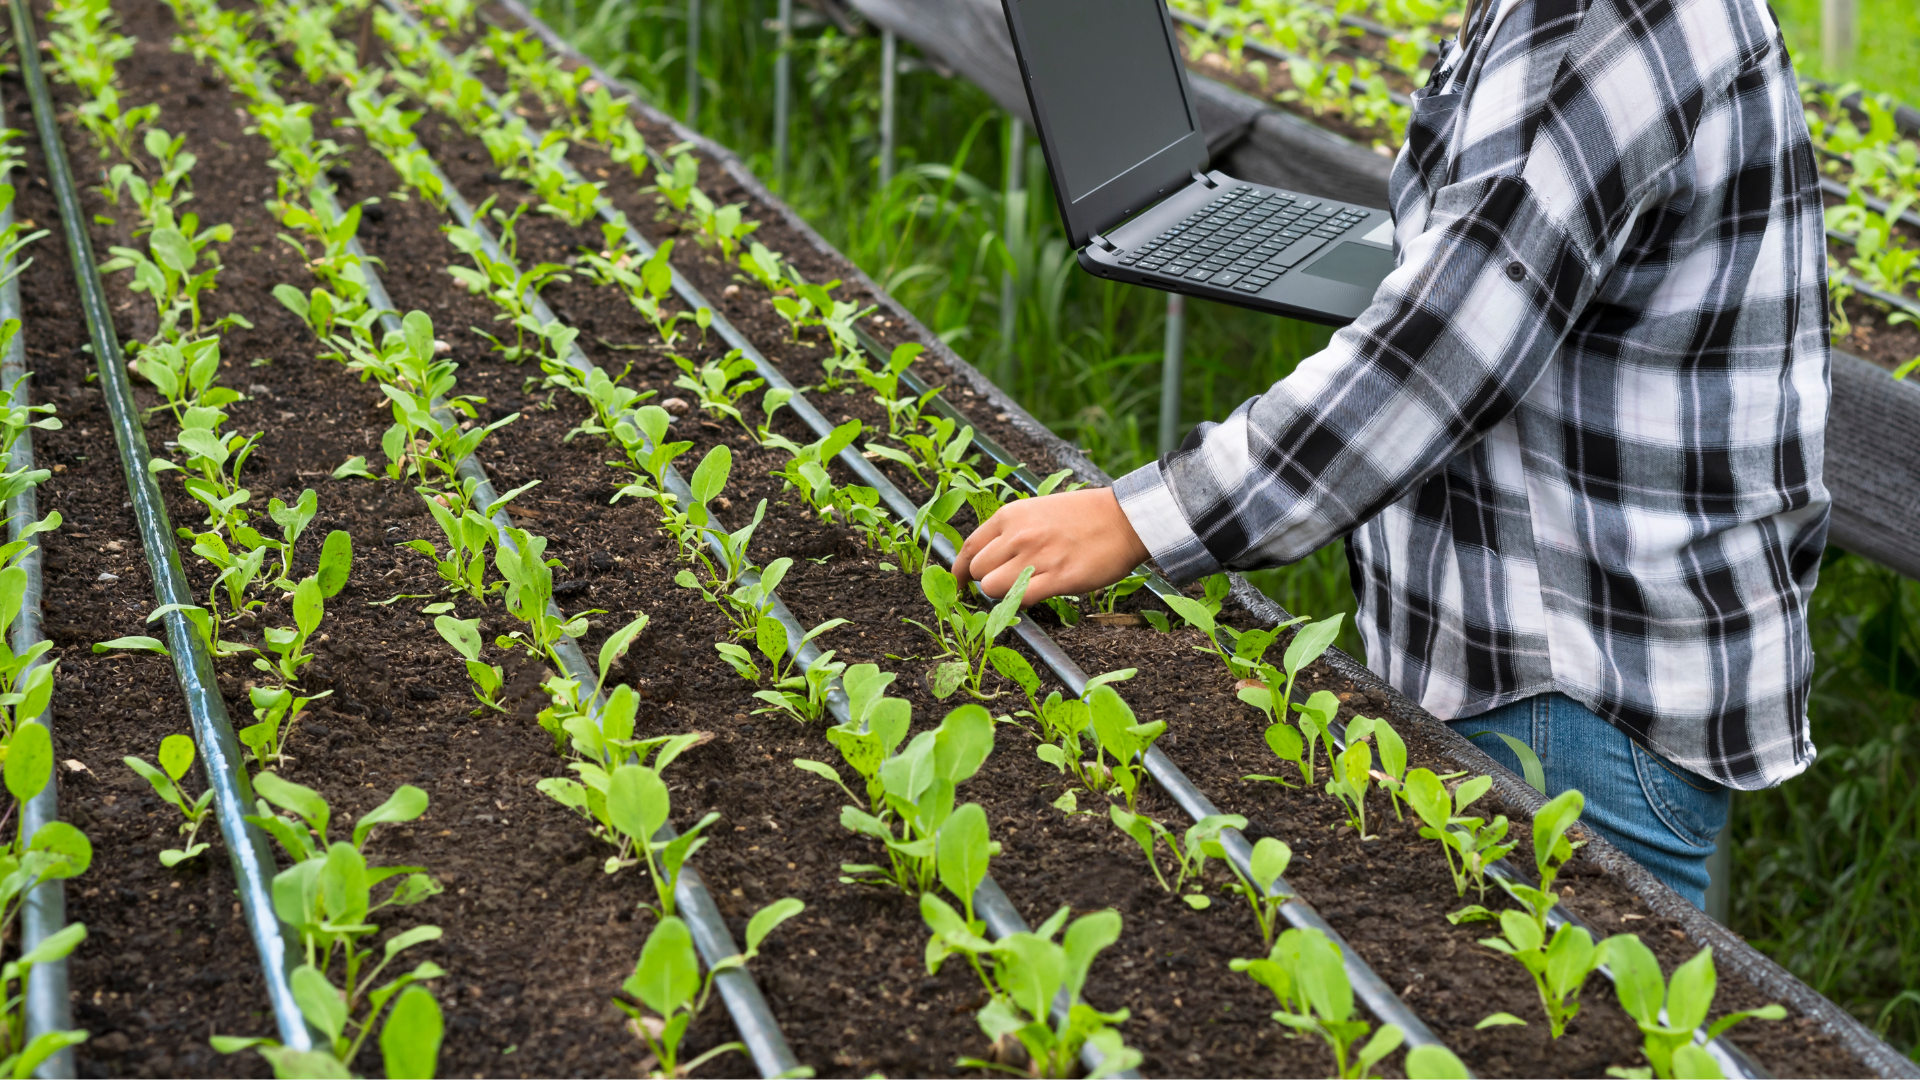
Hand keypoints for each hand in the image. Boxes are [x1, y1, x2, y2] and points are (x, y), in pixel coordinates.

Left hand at [953, 488, 1149, 604]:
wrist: (1123, 519)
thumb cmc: (1082, 515)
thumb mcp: (1037, 511)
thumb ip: (1011, 532)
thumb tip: (991, 556)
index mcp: (1009, 517)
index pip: (968, 549)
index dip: (959, 571)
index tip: (960, 583)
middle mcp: (1017, 536)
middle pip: (977, 572)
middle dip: (985, 582)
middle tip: (1004, 586)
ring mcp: (1036, 558)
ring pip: (992, 589)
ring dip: (1002, 596)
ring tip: (1022, 591)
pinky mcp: (1057, 579)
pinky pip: (1021, 600)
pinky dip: (1021, 605)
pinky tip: (1035, 598)